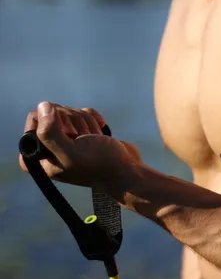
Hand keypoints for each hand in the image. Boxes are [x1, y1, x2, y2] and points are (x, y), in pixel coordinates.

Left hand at [19, 102, 142, 187]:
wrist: (126, 172)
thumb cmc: (99, 165)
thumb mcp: (70, 153)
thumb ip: (49, 132)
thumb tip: (43, 106)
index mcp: (39, 156)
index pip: (35, 119)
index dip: (53, 120)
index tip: (69, 133)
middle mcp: (50, 147)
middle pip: (54, 113)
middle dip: (74, 122)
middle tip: (84, 139)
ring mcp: (68, 139)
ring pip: (70, 112)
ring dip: (87, 123)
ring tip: (95, 140)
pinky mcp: (84, 133)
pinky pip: (84, 113)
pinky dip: (94, 120)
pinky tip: (101, 132)